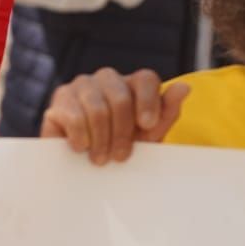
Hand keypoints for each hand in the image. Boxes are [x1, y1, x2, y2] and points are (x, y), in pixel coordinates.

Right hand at [40, 68, 188, 164]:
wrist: (84, 167)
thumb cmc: (119, 147)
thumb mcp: (147, 136)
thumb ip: (166, 113)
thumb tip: (184, 87)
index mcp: (131, 85)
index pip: (146, 78)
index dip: (149, 101)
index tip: (148, 127)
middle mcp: (106, 79)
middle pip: (121, 96)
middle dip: (123, 132)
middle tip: (120, 157)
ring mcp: (81, 86)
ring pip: (98, 108)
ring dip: (102, 140)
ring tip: (101, 159)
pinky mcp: (59, 100)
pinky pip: (74, 116)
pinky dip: (82, 139)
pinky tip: (82, 148)